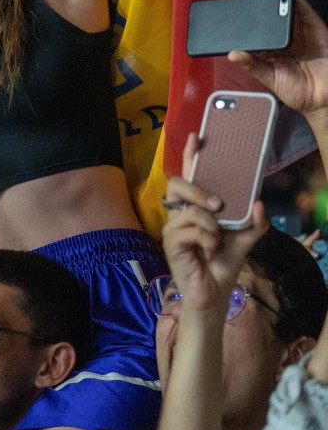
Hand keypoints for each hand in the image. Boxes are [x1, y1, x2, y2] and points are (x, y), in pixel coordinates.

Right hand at [162, 135, 268, 314]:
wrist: (214, 293)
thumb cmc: (224, 262)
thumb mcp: (245, 238)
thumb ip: (255, 221)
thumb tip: (259, 202)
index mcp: (196, 206)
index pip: (190, 174)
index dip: (192, 154)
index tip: (197, 136)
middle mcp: (181, 212)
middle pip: (178, 183)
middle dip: (198, 189)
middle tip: (219, 204)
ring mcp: (172, 225)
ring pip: (190, 209)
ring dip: (211, 225)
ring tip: (217, 241)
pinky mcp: (170, 240)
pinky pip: (191, 229)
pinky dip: (208, 240)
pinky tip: (209, 252)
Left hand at [227, 0, 327, 122]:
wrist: (322, 99)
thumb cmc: (296, 90)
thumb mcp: (269, 77)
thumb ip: (253, 65)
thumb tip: (232, 54)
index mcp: (271, 45)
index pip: (255, 23)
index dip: (243, 10)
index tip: (230, 0)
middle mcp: (284, 34)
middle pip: (266, 9)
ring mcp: (300, 29)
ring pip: (282, 4)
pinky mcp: (314, 26)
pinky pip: (302, 7)